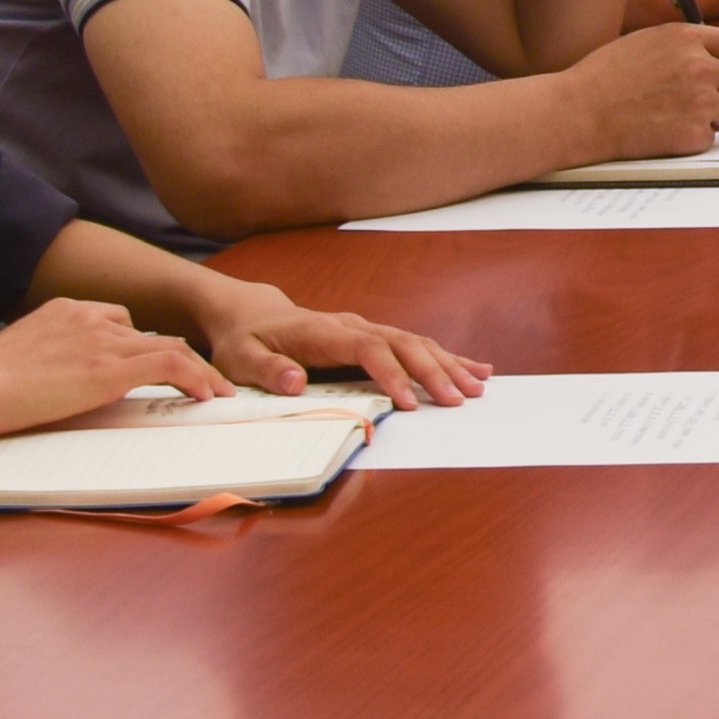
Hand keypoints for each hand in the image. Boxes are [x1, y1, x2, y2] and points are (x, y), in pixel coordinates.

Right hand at [0, 293, 230, 442]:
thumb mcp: (20, 357)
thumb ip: (46, 359)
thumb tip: (50, 382)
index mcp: (66, 310)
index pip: (120, 322)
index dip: (144, 346)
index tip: (159, 366)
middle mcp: (90, 318)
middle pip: (152, 334)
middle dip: (181, 358)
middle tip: (204, 379)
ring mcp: (102, 340)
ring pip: (170, 347)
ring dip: (199, 371)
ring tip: (217, 392)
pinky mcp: (109, 367)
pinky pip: (170, 365)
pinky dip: (196, 377)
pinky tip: (207, 395)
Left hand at [186, 277, 483, 409]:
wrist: (251, 315)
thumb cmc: (245, 341)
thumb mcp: (240, 358)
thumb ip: (266, 370)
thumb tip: (294, 381)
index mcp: (322, 331)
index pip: (367, 348)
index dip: (390, 374)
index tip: (408, 402)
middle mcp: (351, 326)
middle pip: (402, 343)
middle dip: (433, 371)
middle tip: (459, 399)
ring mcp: (365, 329)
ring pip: (416, 342)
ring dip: (448, 364)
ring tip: (478, 387)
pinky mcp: (374, 337)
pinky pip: (416, 345)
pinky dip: (447, 358)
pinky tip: (477, 369)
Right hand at [568, 16, 718, 159]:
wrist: (578, 112)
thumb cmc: (603, 78)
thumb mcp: (646, 42)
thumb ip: (684, 46)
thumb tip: (716, 55)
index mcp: (687, 38)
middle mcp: (699, 67)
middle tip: (715, 99)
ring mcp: (699, 102)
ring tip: (688, 117)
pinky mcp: (692, 134)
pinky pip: (713, 138)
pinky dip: (694, 139)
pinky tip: (667, 132)